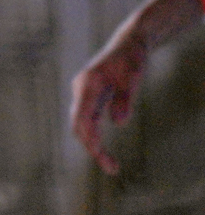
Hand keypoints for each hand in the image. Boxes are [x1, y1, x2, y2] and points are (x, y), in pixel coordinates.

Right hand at [70, 29, 147, 175]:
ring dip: (93, 144)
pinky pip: (87, 120)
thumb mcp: (134, 77)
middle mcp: (81, 90)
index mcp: (87, 85)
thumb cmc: (132, 59)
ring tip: (111, 164)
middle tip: (113, 169)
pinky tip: (103, 148)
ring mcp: (83, 93)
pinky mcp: (90, 96)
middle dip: (93, 148)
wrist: (129, 44)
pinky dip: (94, 136)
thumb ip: (125, 98)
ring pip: (81, 124)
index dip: (91, 141)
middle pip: (79, 125)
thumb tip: (118, 123)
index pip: (82, 119)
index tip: (105, 160)